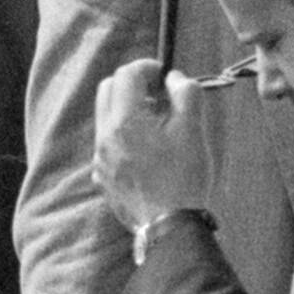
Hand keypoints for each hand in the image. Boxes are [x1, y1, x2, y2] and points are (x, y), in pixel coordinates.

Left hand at [91, 58, 210, 228]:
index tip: (165, 78)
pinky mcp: (103, 177)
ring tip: (156, 125)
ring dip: (127, 109)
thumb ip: (185, 92)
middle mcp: (105, 137)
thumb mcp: (193, 128)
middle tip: (158, 95)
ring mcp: (100, 159)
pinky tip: (147, 151)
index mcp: (125, 121)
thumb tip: (174, 79)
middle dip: (132, 84)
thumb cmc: (183, 176)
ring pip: (105, 117)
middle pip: (107, 89)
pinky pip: (107, 144)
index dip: (148, 68)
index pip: (126, 74)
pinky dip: (123, 135)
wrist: (169, 225)